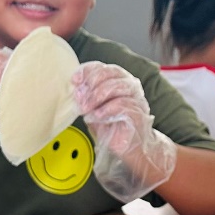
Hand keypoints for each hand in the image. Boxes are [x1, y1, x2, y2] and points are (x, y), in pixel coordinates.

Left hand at [71, 61, 176, 201]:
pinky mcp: (139, 111)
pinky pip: (122, 104)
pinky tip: (97, 116)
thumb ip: (87, 99)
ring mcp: (136, 97)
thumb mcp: (95, 110)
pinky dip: (106, 109)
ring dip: (97, 96)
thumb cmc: (113, 128)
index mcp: (118, 80)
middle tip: (79, 99)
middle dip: (90, 85)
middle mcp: (129, 84)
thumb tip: (75, 90)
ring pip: (116, 86)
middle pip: (109, 72)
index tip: (74, 80)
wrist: (131, 147)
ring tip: (86, 109)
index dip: (87, 71)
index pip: (102, 67)